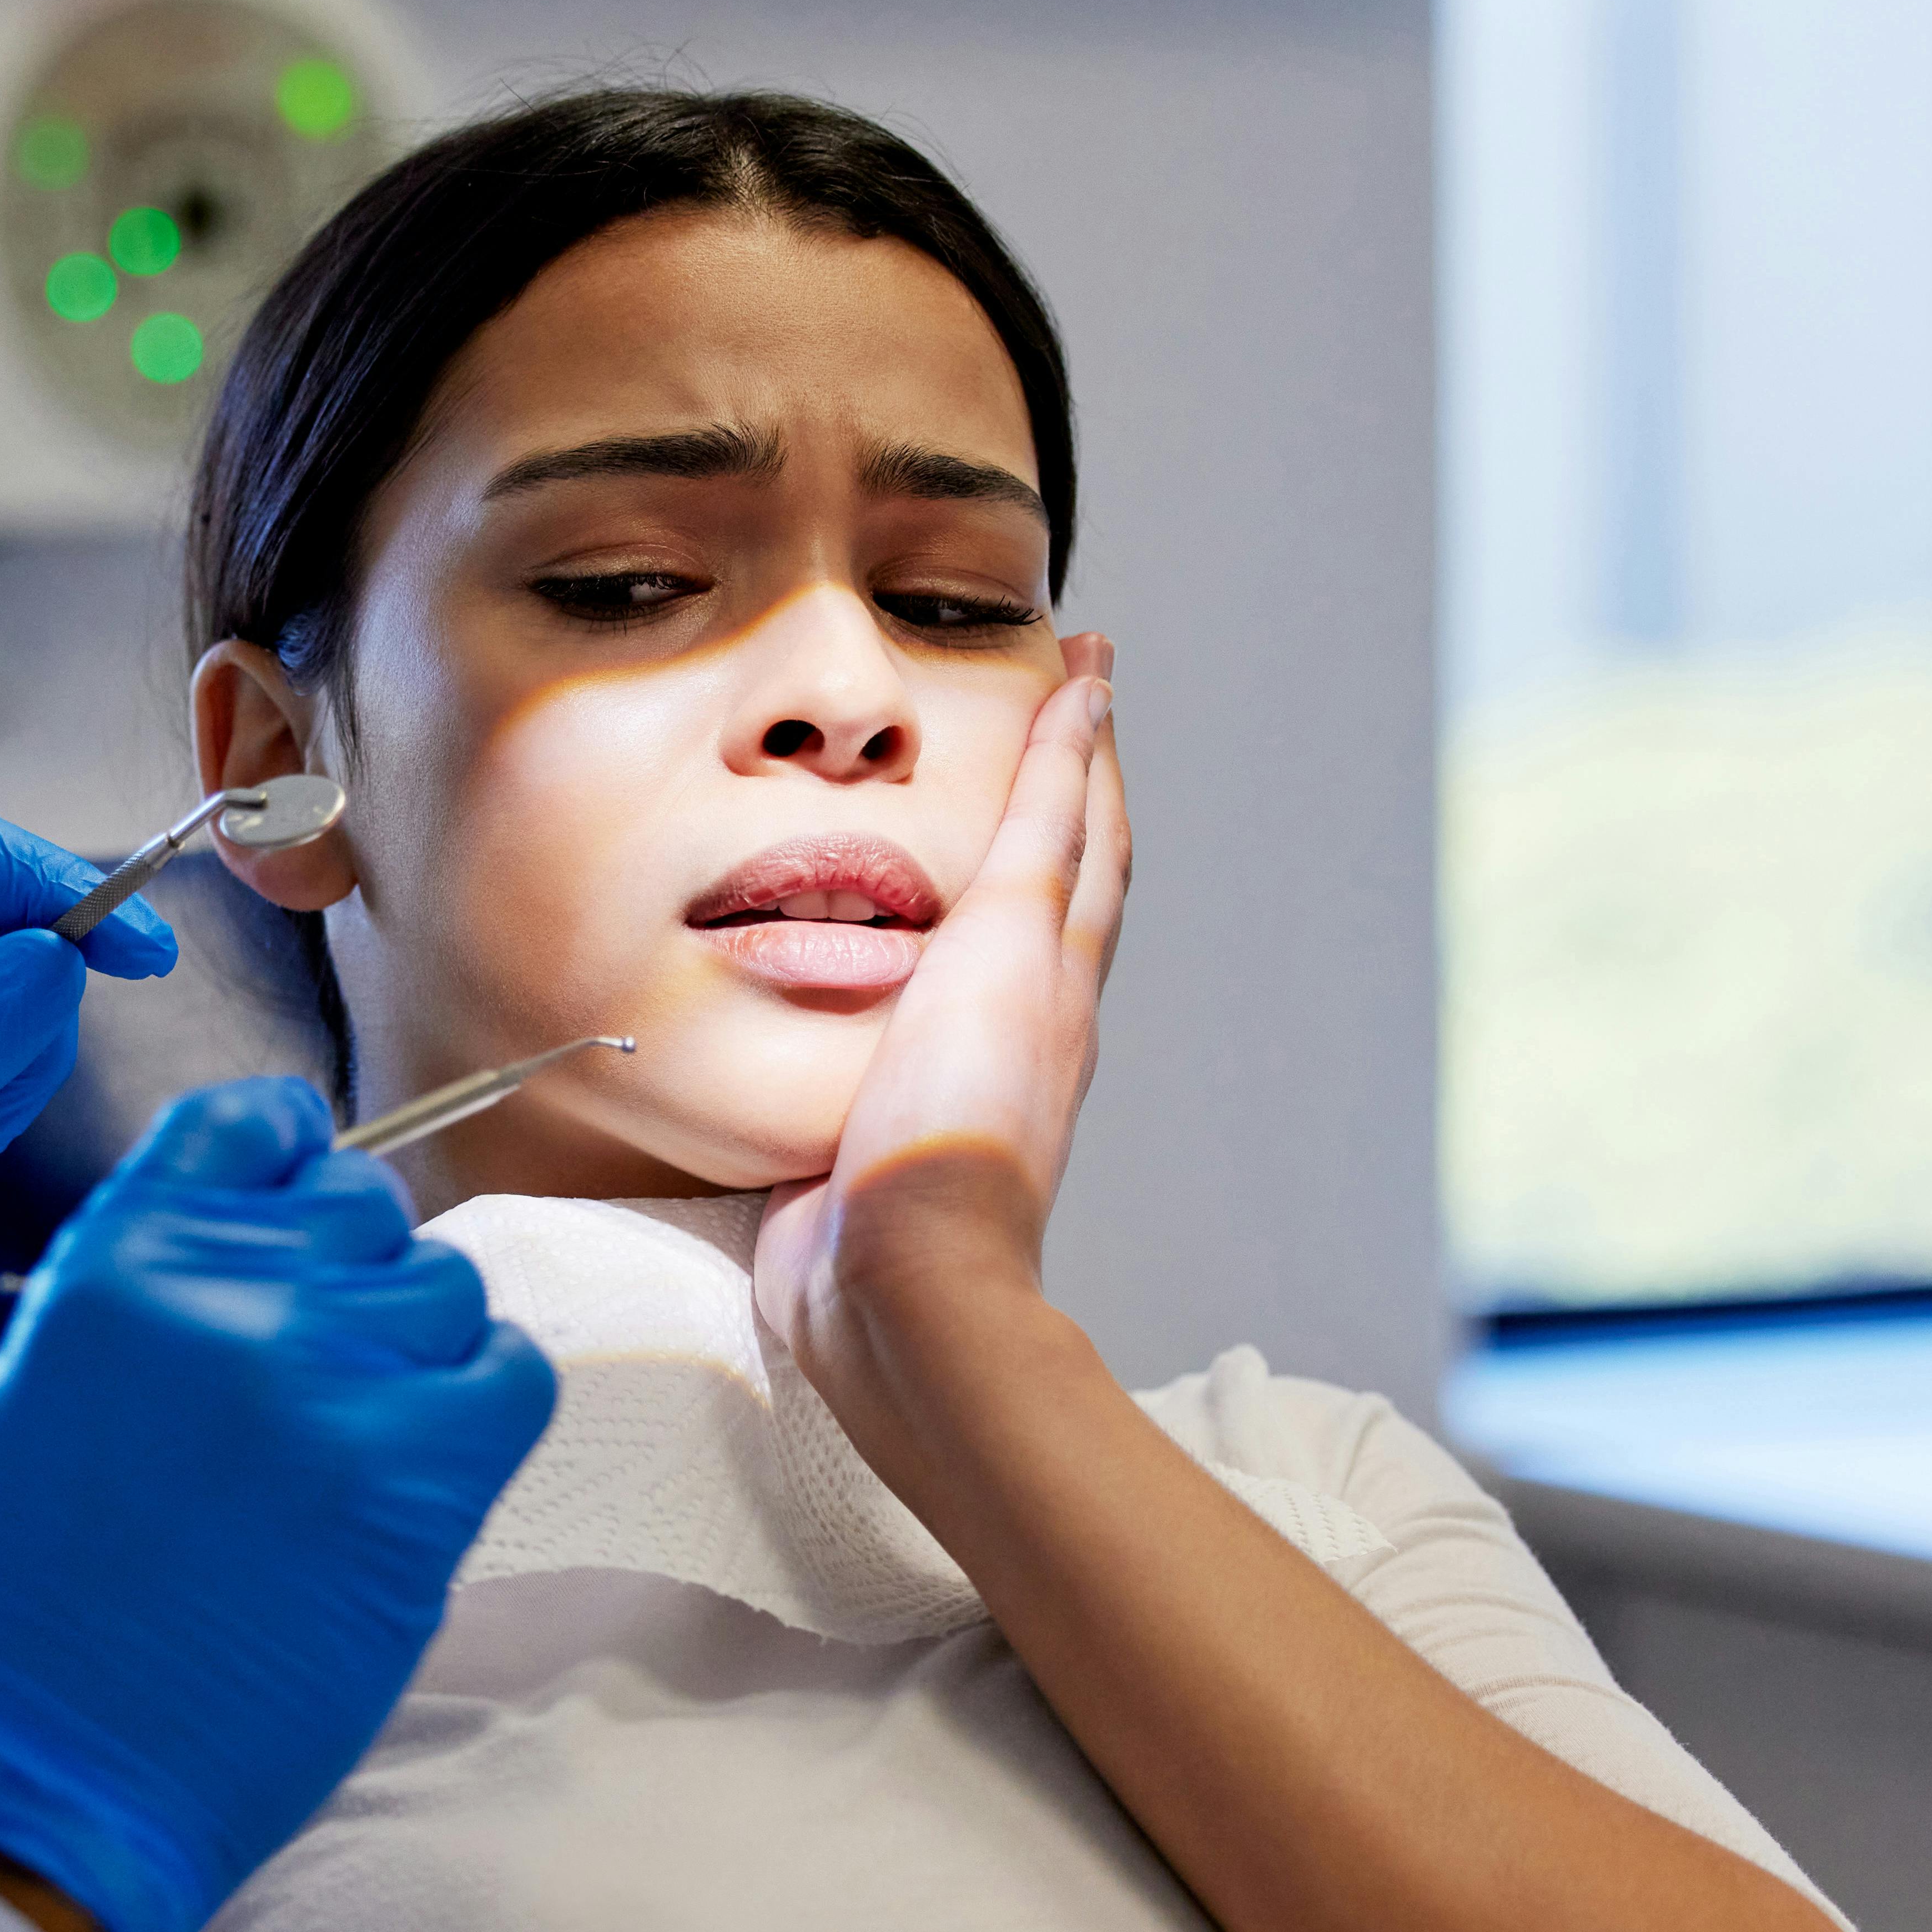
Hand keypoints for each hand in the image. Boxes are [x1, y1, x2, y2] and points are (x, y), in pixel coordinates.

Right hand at [0, 1078, 558, 1931]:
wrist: (60, 1773)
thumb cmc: (21, 1611)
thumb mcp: (27, 1400)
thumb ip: (130, 1297)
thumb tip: (229, 1249)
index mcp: (115, 1262)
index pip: (250, 1125)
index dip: (295, 1155)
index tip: (305, 1196)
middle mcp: (227, 1293)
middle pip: (364, 1207)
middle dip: (353, 1275)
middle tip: (320, 1377)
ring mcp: (329, 1376)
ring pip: (446, 1290)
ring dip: (418, 1353)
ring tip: (359, 1444)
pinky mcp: (416, 1476)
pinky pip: (514, 1373)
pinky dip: (485, 1407)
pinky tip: (427, 1470)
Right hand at [754, 634, 1127, 1416]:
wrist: (900, 1276)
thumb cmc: (956, 1111)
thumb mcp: (1005, 936)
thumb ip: (1037, 823)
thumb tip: (1090, 706)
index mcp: (1054, 970)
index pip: (1087, 828)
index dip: (1087, 739)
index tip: (1085, 654)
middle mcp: (1017, 1016)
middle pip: (1045, 882)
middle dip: (1042, 791)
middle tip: (1026, 705)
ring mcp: (948, 1068)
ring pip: (969, 944)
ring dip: (959, 873)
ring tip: (925, 814)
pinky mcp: (875, 1116)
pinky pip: (886, 1010)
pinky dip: (878, 955)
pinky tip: (841, 950)